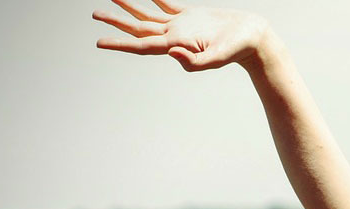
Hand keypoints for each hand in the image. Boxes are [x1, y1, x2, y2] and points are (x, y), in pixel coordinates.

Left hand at [93, 0, 269, 71]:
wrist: (254, 38)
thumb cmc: (239, 50)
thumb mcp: (218, 57)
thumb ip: (195, 61)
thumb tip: (171, 53)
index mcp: (177, 45)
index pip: (141, 45)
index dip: (120, 43)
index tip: (99, 42)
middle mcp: (174, 36)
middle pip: (139, 29)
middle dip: (117, 22)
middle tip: (95, 15)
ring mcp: (181, 26)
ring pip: (149, 16)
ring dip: (130, 8)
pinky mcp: (191, 16)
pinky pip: (165, 4)